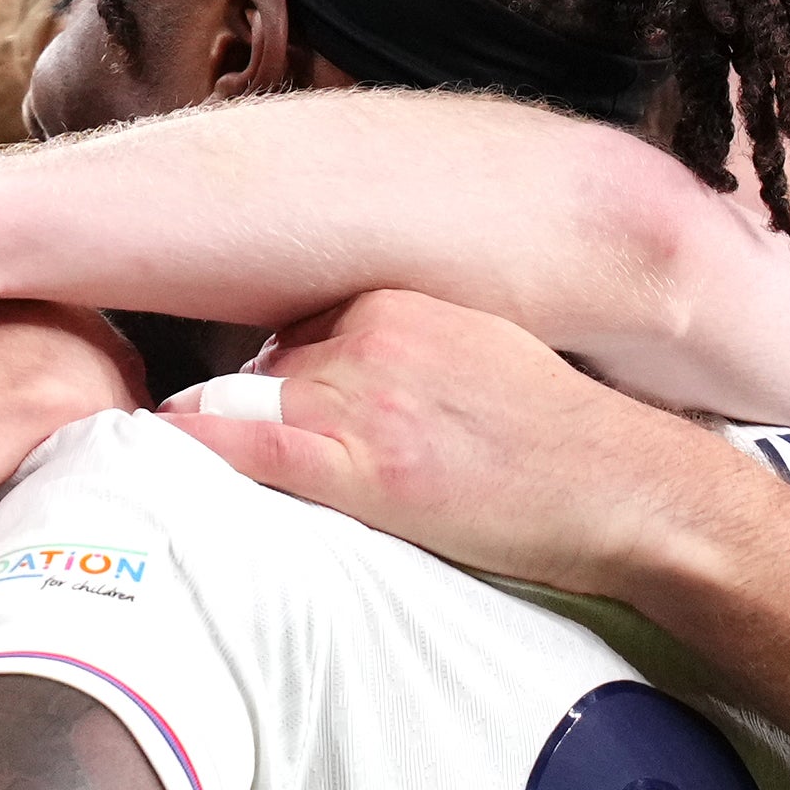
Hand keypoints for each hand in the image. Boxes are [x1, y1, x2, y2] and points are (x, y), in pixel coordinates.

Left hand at [162, 289, 723, 597]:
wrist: (627, 489)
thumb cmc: (563, 439)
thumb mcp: (483, 352)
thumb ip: (410, 346)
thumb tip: (344, 370)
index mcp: (401, 300)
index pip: (297, 327)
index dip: (278, 376)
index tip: (258, 402)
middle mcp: (373, 336)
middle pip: (263, 365)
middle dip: (250, 406)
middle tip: (230, 447)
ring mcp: (366, 399)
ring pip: (246, 401)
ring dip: (219, 433)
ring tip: (187, 468)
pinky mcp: (367, 465)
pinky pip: (250, 446)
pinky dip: (200, 447)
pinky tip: (162, 450)